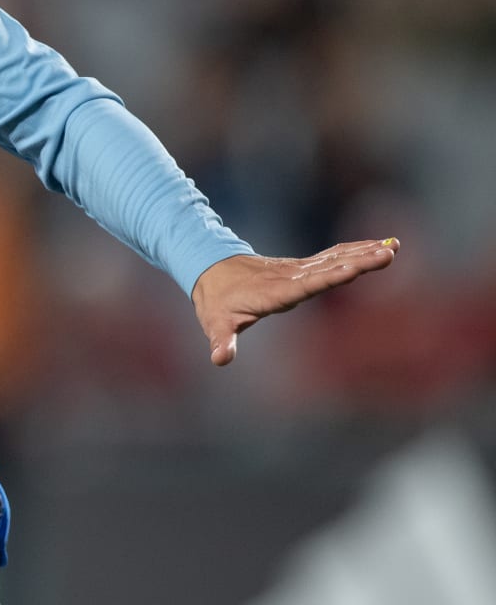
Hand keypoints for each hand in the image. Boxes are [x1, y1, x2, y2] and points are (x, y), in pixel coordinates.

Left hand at [192, 238, 399, 366]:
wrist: (210, 271)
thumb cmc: (216, 303)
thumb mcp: (215, 324)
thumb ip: (221, 340)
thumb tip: (220, 358)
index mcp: (273, 292)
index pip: (305, 285)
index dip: (328, 277)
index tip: (352, 269)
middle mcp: (290, 277)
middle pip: (328, 269)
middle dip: (358, 262)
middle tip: (387, 254)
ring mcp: (297, 270)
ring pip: (334, 259)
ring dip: (363, 253)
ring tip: (392, 246)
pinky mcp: (303, 267)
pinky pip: (332, 257)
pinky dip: (355, 251)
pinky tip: (378, 246)